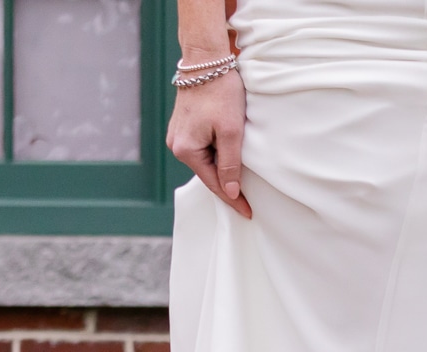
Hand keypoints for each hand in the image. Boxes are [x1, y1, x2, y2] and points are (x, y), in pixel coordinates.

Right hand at [166, 54, 251, 218]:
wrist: (206, 61)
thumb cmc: (220, 93)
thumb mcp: (231, 132)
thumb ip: (230, 165)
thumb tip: (230, 192)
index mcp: (185, 150)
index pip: (213, 184)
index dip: (233, 200)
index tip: (249, 214)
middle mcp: (176, 145)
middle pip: (208, 174)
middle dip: (228, 187)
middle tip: (250, 203)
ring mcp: (178, 135)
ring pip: (206, 162)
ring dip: (223, 170)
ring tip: (243, 184)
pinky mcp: (184, 127)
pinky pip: (203, 150)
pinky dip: (217, 156)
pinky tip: (230, 161)